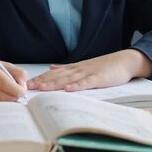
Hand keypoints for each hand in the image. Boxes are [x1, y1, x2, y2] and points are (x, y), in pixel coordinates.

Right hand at [0, 57, 26, 102]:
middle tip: (18, 97)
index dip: (17, 90)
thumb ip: (15, 72)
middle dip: (13, 98)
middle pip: (1, 96)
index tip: (23, 92)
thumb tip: (24, 85)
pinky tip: (0, 102)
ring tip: (10, 99)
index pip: (5, 83)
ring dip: (6, 104)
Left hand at [26, 49, 151, 91]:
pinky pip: (86, 83)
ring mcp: (89, 73)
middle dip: (42, 82)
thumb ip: (67, 68)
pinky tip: (67, 89)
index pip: (54, 73)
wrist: (125, 61)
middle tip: (28, 87)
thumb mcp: (84, 66)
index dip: (40, 78)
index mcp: (75, 68)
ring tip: (41, 88)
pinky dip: (76, 86)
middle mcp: (79, 69)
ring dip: (54, 84)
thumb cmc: (105, 66)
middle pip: (57, 76)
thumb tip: (51, 68)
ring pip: (68, 79)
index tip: (27, 83)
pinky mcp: (99, 78)